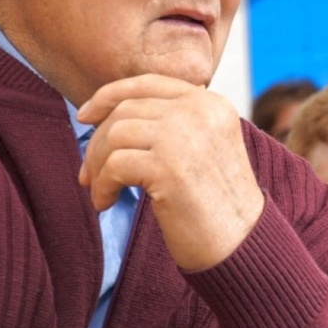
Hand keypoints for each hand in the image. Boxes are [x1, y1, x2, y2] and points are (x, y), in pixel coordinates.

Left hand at [78, 75, 264, 271]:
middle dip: (98, 141)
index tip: (85, 116)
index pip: (148, 83)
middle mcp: (199, 111)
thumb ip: (172, 124)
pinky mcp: (167, 166)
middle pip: (126, 110)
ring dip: (97, 166)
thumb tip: (110, 116)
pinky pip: (114, 165)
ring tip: (101, 192)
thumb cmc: (217, 205)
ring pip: (114, 135)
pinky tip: (106, 203)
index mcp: (211, 103)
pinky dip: (102, 186)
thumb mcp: (203, 148)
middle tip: (88, 174)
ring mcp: (183, 136)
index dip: (109, 95)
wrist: (242, 244)